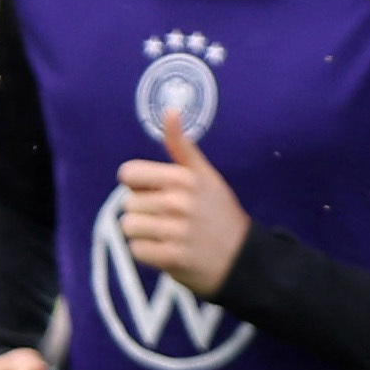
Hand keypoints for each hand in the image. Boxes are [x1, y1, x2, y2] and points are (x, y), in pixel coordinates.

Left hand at [109, 133, 250, 301]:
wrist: (242, 258)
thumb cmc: (219, 213)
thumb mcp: (205, 175)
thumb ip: (181, 146)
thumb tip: (169, 110)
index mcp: (183, 178)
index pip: (128, 174)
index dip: (137, 184)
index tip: (154, 192)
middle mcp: (178, 202)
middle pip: (127, 203)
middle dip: (143, 211)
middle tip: (168, 218)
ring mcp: (175, 231)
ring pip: (128, 227)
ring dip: (142, 233)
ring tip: (165, 234)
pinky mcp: (172, 257)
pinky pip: (136, 250)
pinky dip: (147, 252)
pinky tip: (166, 250)